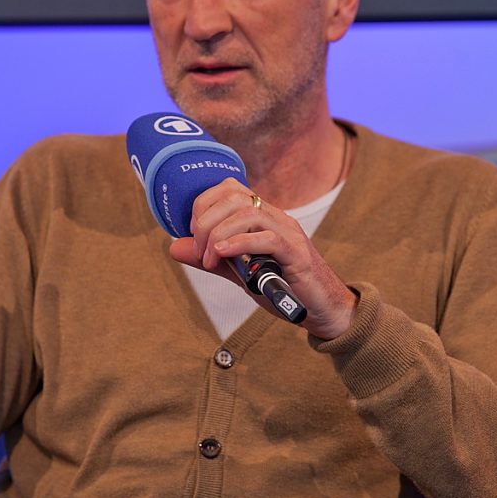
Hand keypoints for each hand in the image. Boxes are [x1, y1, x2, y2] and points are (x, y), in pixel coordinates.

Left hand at [169, 178, 357, 339]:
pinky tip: (224, 253)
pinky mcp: (297, 255)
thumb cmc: (283, 287)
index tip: (192, 233)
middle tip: (200, 250)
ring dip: (219, 234)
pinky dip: (240, 242)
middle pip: (236, 196)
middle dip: (207, 221)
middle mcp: (277, 217)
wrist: (322, 309)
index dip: (204, 204)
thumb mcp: (239, 271)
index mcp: (263, 216)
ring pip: (249, 213)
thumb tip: (174, 247)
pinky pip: (268, 238)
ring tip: (210, 258)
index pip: (231, 188)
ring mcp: (289, 234)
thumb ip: (210, 258)